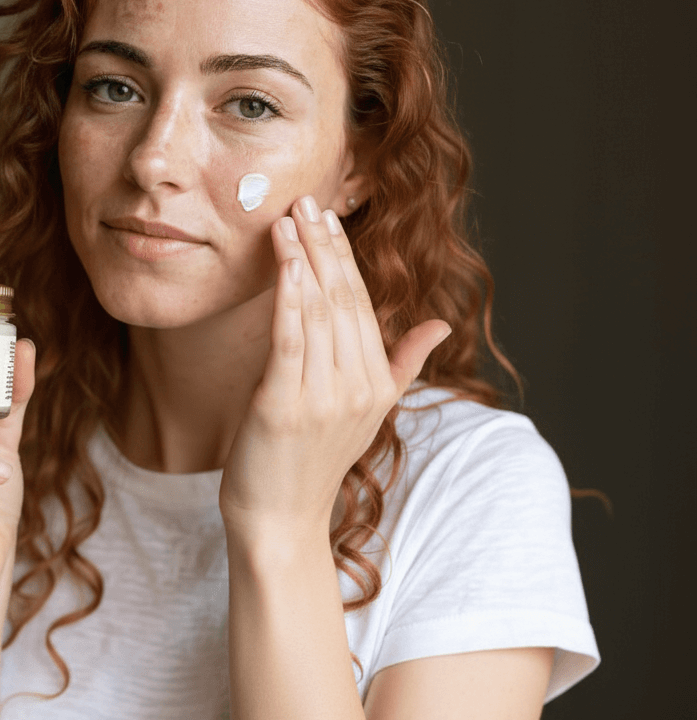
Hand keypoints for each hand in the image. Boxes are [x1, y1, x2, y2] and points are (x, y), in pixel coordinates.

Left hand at [219, 195, 450, 542]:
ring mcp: (323, 396)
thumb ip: (402, 363)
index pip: (362, 303)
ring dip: (302, 258)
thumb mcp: (368, 409)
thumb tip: (439, 324)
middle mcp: (358, 386)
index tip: (327, 216)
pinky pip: (290, 337)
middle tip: (307, 200)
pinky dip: (287, 294)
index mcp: (377, 382)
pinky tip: (282, 259)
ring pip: (318, 310)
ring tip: (288, 217)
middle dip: (323, 245)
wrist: (281, 518)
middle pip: (342, 298)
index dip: (342, 256)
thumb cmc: (313, 461)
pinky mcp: (285, 404)